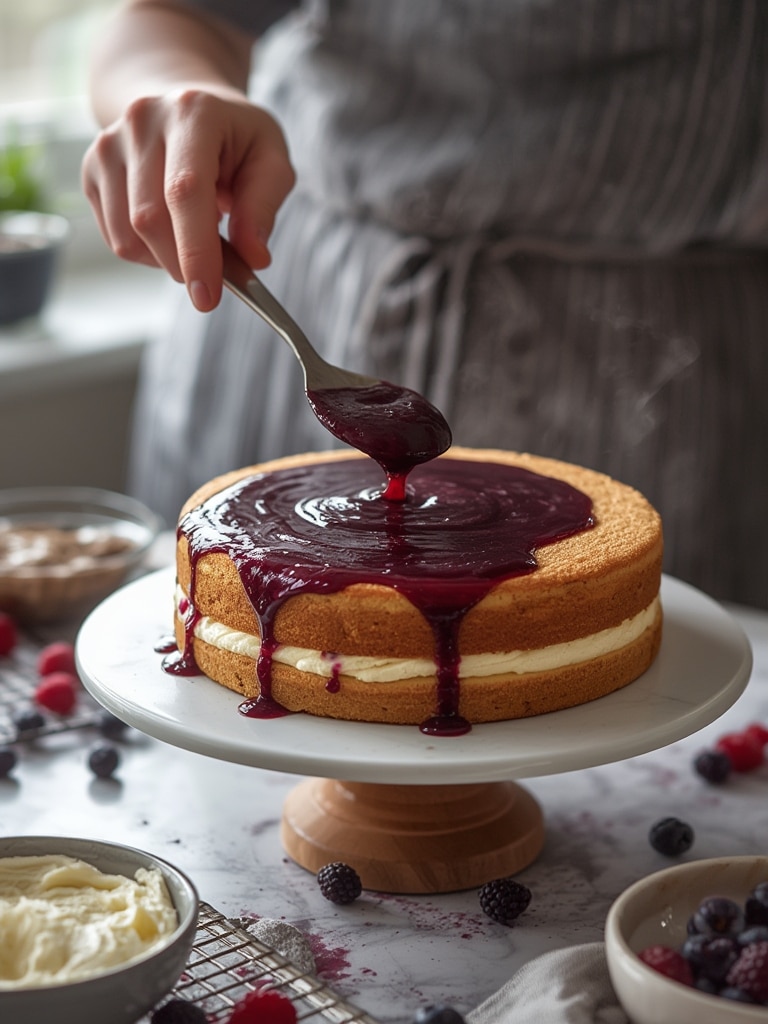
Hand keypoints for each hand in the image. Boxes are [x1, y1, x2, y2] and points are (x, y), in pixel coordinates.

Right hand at [81, 86, 295, 310]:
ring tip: (192, 239)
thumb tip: (254, 257)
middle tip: (211, 273)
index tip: (208, 297)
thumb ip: (264, 207)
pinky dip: (145, 253)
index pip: (185, 192)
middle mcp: (142, 121)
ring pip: (127, 236)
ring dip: (164, 260)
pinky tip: (169, 231)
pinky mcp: (92, 169)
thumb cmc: (234, 138)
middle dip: (183, 264)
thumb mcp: (270, 160)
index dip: (195, 250)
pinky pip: (114, 237)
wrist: (184, 107)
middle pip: (150, 220)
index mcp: (193, 113)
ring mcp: (109, 143)